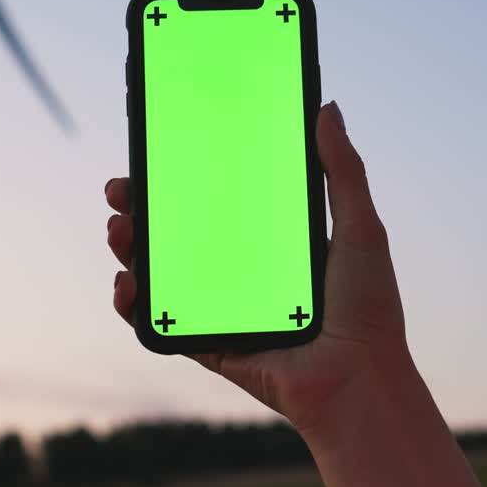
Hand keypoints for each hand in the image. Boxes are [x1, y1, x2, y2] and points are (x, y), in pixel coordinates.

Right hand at [104, 101, 409, 432]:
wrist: (357, 381)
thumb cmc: (368, 308)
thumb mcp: (361, 227)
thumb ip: (343, 170)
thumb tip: (327, 105)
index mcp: (275, 240)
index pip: (220, 197)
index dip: (186, 174)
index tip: (160, 147)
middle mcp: (244, 270)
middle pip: (180, 230)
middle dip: (142, 206)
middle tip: (121, 187)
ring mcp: (223, 306)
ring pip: (162, 272)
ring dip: (131, 248)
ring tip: (118, 229)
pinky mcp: (210, 343)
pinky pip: (161, 322)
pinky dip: (136, 302)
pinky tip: (127, 282)